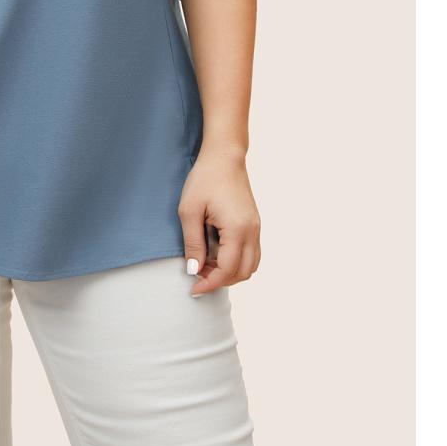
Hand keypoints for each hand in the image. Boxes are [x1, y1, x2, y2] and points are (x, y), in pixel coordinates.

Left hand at [177, 149, 261, 295]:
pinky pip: (252, 253)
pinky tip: (217, 254)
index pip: (228, 270)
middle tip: (197, 276)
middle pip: (243, 273)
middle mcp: (253, 232)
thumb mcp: (190, 210)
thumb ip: (192, 242)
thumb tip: (194, 270)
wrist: (224, 156)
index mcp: (238, 229)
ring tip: (206, 265)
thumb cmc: (205, 179)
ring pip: (251, 266)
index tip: (193, 289)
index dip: (210, 283)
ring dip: (230, 273)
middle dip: (220, 280)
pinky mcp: (255, 224)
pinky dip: (237, 261)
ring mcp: (257, 228)